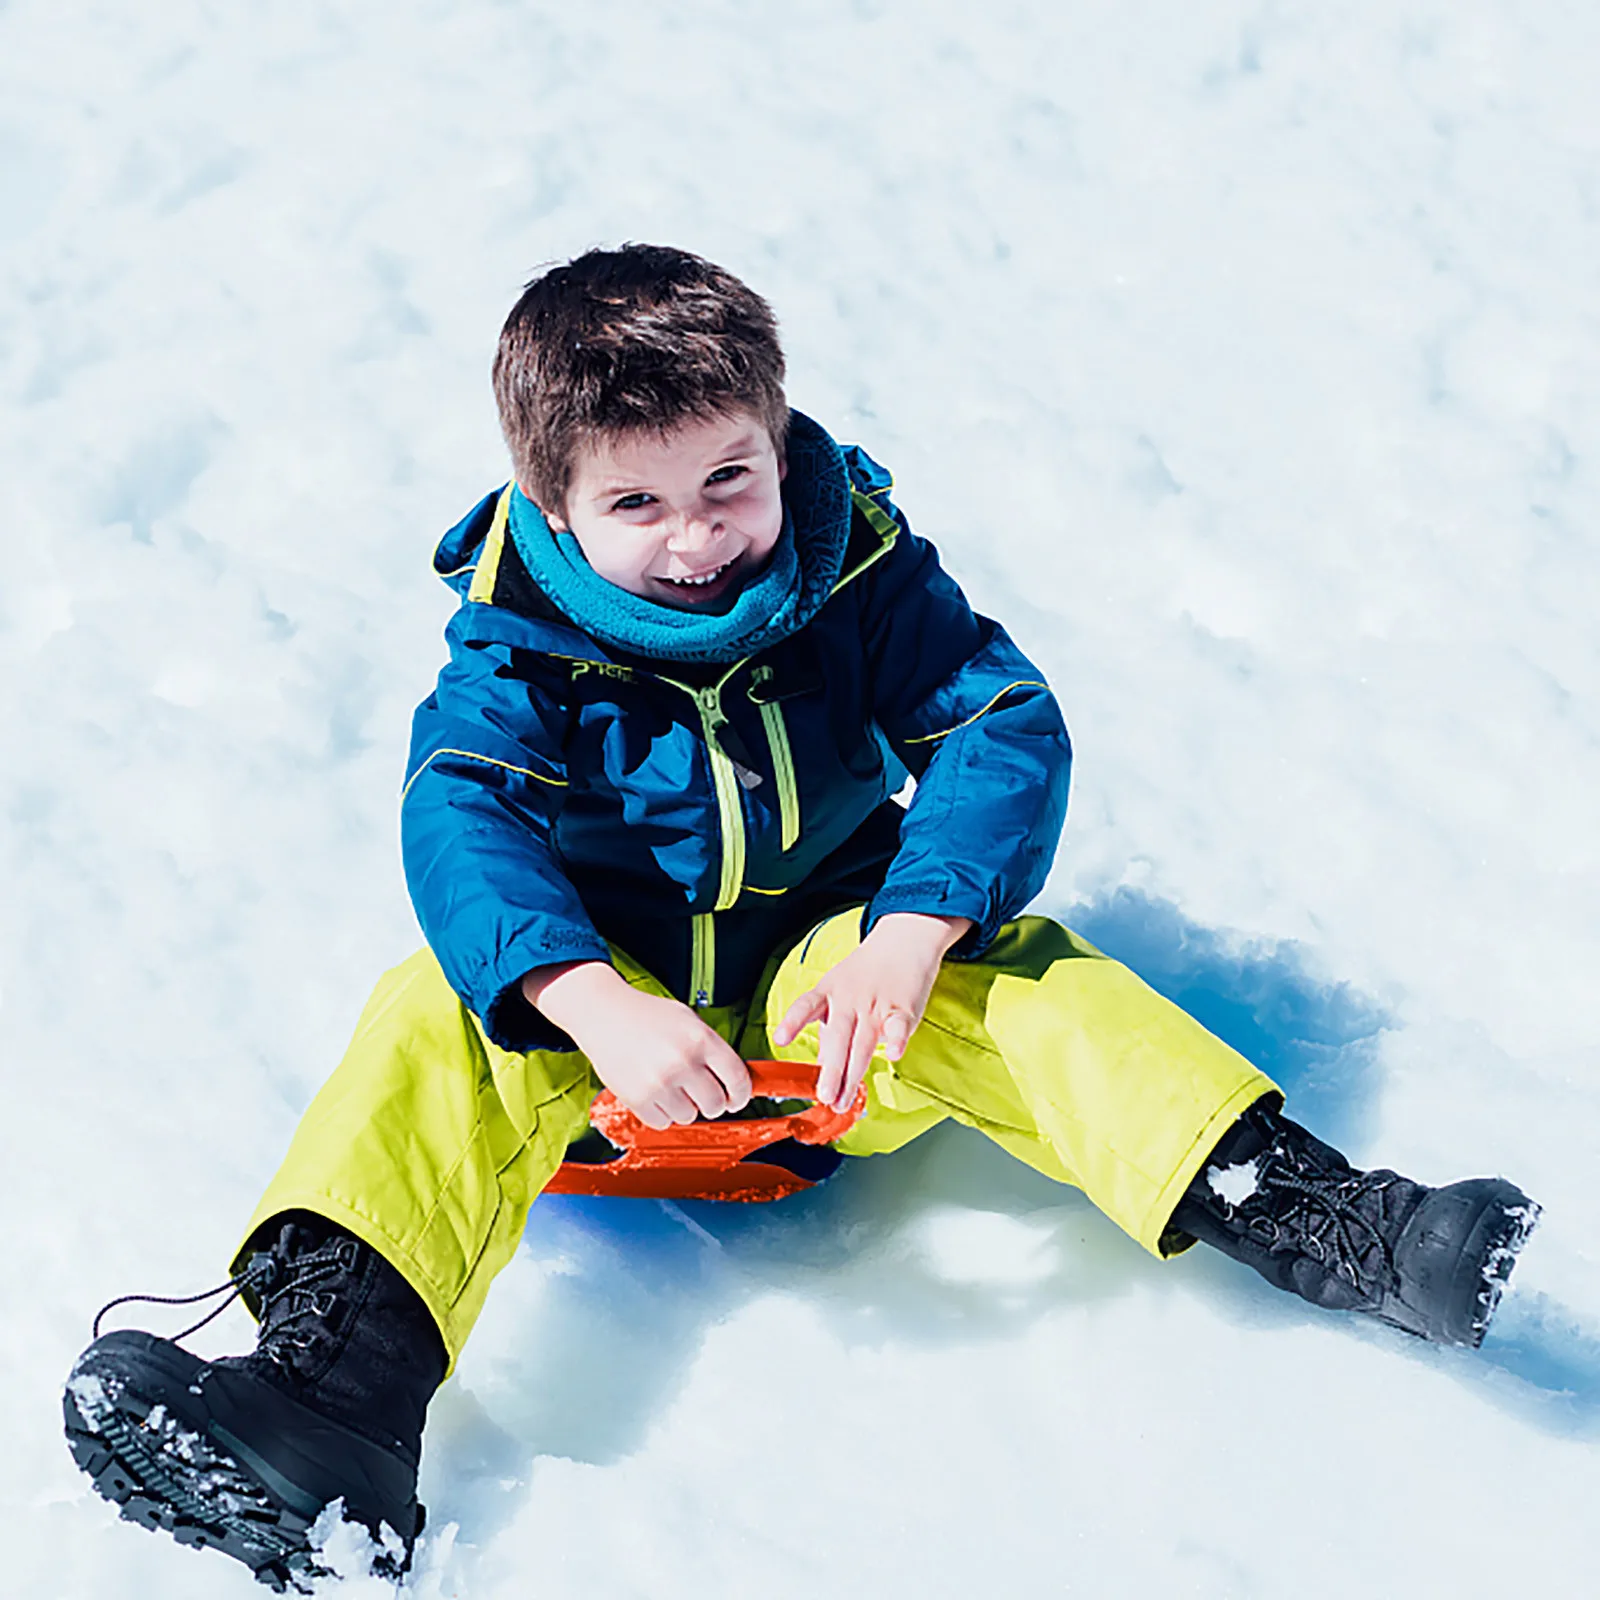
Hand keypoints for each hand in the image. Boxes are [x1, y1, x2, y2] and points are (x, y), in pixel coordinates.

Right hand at [523, 962, 751, 1129]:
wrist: (604, 1013)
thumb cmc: (647, 1016)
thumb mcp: (689, 1021)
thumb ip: (713, 1049)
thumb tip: (737, 1080)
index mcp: (701, 1039)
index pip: (737, 1079)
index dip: (742, 1094)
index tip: (737, 1098)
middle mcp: (682, 1061)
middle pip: (716, 1104)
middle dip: (712, 1102)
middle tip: (702, 1094)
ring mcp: (659, 1082)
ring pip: (689, 1116)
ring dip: (684, 1107)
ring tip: (670, 1085)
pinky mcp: (637, 1099)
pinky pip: (663, 1123)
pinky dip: (662, 1113)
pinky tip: (655, 1092)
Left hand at [770, 912, 971, 1110]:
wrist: (904, 940)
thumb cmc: (867, 972)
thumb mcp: (838, 992)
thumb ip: (830, 1030)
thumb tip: (822, 1066)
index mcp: (829, 992)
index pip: (807, 1006)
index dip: (793, 1022)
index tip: (780, 1039)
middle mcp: (850, 999)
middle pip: (838, 1037)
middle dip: (831, 1070)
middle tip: (825, 1096)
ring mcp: (876, 1004)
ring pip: (864, 1041)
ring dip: (854, 1072)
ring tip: (845, 1098)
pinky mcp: (902, 1007)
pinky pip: (898, 1026)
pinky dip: (896, 1040)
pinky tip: (893, 1055)